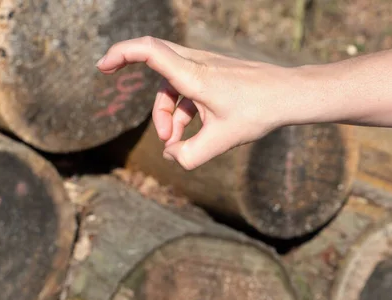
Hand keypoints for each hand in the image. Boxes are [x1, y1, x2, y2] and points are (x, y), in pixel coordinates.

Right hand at [96, 36, 292, 169]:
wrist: (289, 95)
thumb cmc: (258, 112)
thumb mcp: (221, 141)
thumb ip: (190, 156)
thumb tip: (171, 157)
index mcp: (194, 75)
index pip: (150, 51)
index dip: (121, 53)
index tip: (102, 66)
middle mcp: (197, 65)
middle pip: (155, 64)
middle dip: (144, 93)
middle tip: (129, 99)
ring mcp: (205, 68)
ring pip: (172, 85)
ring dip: (168, 114)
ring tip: (175, 143)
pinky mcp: (213, 76)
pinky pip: (187, 90)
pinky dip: (183, 112)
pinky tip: (189, 135)